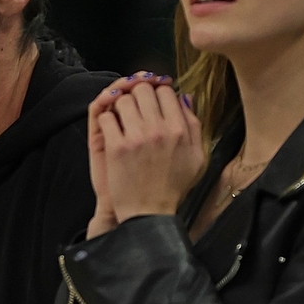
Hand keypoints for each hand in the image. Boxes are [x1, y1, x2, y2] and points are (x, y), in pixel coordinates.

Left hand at [93, 78, 203, 224]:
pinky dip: (108, 121)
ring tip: (123, 119)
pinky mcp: (116, 147)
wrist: (149, 213)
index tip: (153, 101)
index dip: (158, 92)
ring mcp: (136, 138)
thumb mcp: (196, 157)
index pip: (166, 91)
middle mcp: (159, 130)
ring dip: (121, 107)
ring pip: (122, 100)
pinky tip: (113, 131)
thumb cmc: (173, 187)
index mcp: (180, 130)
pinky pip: (106, 118)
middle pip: (143, 89)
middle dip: (138, 94)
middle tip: (136, 107)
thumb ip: (194, 125)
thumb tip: (185, 98)